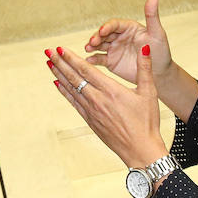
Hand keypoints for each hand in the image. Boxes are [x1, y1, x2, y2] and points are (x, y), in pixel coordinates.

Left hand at [47, 44, 167, 169]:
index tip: (60, 48)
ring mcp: (91, 111)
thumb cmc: (146, 122)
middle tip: (48, 51)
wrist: (140, 150)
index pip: (86, 69)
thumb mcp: (149, 92)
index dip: (71, 58)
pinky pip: (73, 102)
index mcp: (111, 90)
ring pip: (71, 89)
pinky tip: (58, 84)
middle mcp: (97, 100)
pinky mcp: (90, 120)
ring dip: (59, 74)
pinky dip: (64, 91)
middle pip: (74, 77)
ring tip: (49, 63)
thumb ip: (145, 68)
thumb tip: (145, 47)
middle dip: (60, 62)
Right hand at [86, 0, 172, 84]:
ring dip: (92, 46)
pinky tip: (89, 60)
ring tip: (88, 49)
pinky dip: (93, 59)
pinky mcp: (110, 61)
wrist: (160, 74)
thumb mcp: (157, 33)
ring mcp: (114, 48)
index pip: (115, 24)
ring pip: (99, 45)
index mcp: (128, 28)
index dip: (107, 27)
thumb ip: (152, 15)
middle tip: (92, 42)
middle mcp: (119, 36)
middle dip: (96, 37)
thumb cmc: (161, 52)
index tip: (102, 31)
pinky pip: (100, 59)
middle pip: (104, 34)